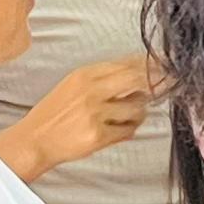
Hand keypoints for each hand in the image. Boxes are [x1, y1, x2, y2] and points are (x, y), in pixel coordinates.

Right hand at [14, 56, 157, 173]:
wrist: (34, 140)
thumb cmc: (56, 113)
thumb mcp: (75, 86)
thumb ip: (105, 78)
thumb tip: (142, 69)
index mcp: (84, 75)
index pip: (126, 64)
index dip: (150, 66)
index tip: (165, 68)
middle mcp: (90, 90)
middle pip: (137, 79)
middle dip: (157, 82)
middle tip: (168, 85)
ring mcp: (94, 113)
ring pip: (137, 108)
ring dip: (139, 113)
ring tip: (126, 117)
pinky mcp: (98, 134)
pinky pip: (128, 130)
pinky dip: (128, 130)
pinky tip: (117, 130)